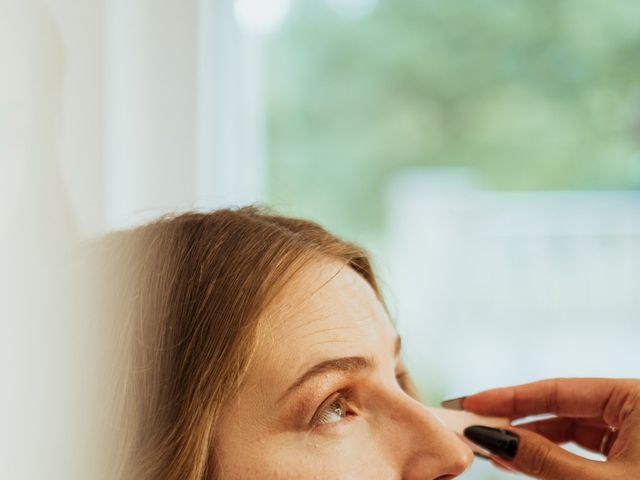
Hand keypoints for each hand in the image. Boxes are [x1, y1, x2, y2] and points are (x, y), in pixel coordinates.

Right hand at [456, 378, 639, 478]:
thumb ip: (544, 461)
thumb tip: (493, 440)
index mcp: (639, 398)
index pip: (560, 390)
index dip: (511, 398)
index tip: (473, 404)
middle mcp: (639, 409)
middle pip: (565, 408)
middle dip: (520, 422)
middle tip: (478, 430)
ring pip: (576, 430)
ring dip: (535, 441)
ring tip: (496, 450)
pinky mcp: (638, 456)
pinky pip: (591, 449)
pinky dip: (558, 456)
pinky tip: (528, 461)